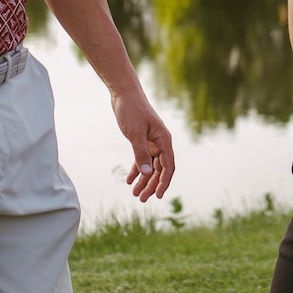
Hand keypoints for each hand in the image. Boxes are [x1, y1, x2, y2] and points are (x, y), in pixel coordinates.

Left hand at [113, 88, 174, 202]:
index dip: (164, 182)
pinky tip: (129, 180)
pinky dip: (136, 169)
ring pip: (150, 166)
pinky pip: (142, 159)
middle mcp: (160, 142)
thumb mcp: (135, 133)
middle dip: (152, 185)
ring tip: (135, 193)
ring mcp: (151, 141)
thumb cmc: (132, 110)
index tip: (159, 196)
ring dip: (144, 180)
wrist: (124, 93)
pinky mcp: (142, 140)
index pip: (168, 166)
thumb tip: (147, 174)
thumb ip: (141, 153)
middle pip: (159, 169)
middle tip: (141, 198)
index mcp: (164, 140)